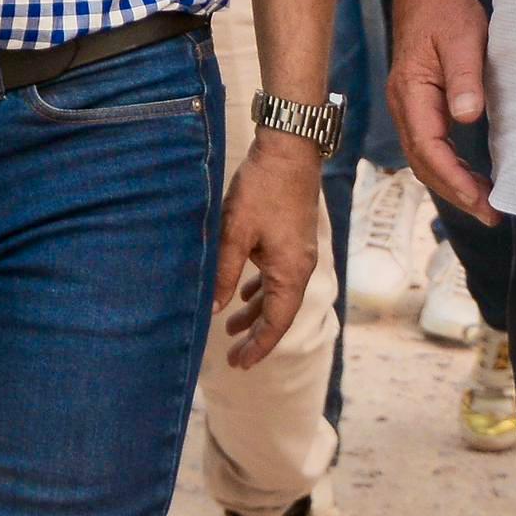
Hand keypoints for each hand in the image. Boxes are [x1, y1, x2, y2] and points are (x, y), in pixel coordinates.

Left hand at [212, 133, 324, 368]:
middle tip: (234, 356)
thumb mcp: (235, 233)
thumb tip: (215, 308)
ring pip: (278, 294)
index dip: (259, 347)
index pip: (277, 323)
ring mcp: (298, 253)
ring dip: (256, 312)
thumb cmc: (262, 189)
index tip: (240, 365)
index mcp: (291, 272)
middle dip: (256, 336)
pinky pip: (278, 276)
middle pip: (279, 313)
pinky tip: (245, 292)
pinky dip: (261, 290)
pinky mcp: (293, 239)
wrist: (289, 150)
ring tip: (232, 328)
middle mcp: (300, 267)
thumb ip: (225, 272)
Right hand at [384, 0, 495, 221]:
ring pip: (424, 158)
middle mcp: (403, 105)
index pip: (428, 148)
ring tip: (485, 203)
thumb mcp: (462, 38)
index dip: (454, 179)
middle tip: (491, 214)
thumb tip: (467, 117)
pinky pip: (430, 145)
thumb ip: (464, 77)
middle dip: (455, 192)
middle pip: (423, 162)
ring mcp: (408, 106)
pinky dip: (449, 166)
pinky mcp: (419, 105)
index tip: (482, 200)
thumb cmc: (446, 11)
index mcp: (411, 92)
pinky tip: (471, 175)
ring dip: (452, 183)